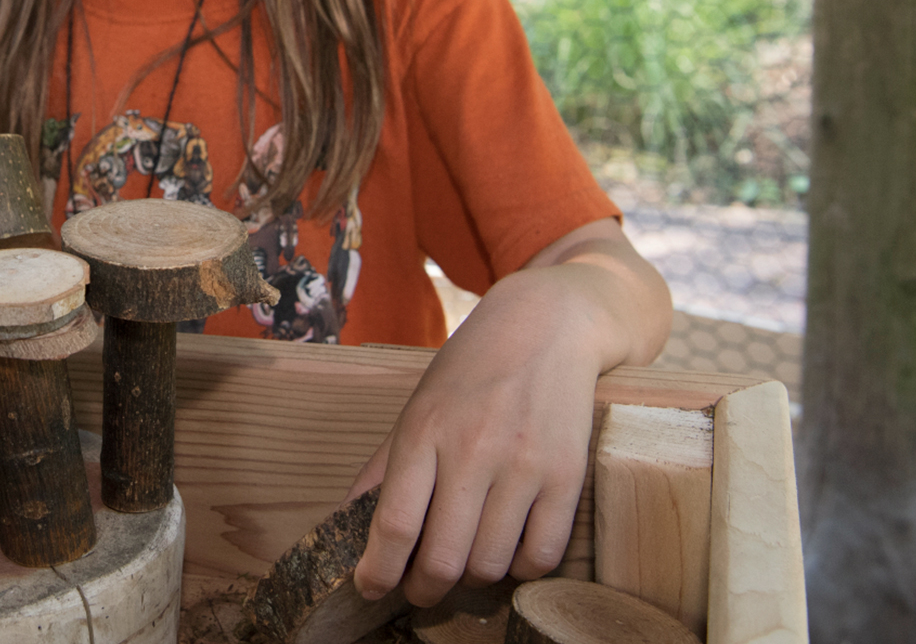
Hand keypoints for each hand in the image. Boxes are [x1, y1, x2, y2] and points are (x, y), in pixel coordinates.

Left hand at [348, 223, 670, 607]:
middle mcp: (473, 451)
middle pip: (441, 558)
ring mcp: (524, 466)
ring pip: (490, 565)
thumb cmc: (473, 368)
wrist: (548, 325)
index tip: (370, 587)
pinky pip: (541, 556)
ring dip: (471, 579)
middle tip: (419, 588)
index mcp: (424, 431)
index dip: (377, 572)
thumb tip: (347, 521)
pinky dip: (520, 569)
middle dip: (423, 590)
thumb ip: (384, 467)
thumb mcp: (418, 406)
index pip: (393, 525)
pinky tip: (508, 550)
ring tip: (464, 562)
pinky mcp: (567, 476)